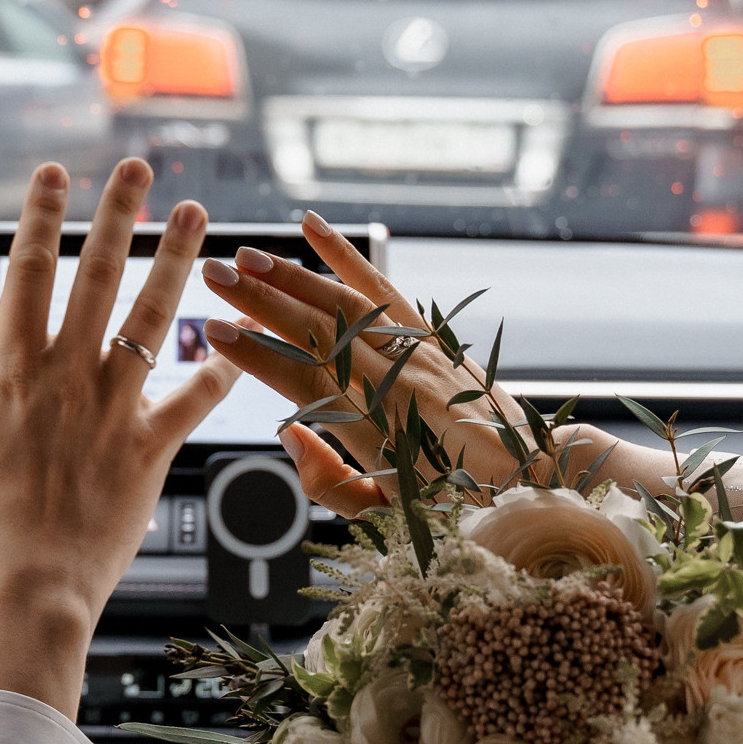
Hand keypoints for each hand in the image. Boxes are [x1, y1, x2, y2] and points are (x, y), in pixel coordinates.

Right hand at [0, 160, 234, 715]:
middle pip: (100, 277)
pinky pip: (193, 400)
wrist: (27, 592)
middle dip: (120, 216)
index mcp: (14, 374)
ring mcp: (115, 409)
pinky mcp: (149, 449)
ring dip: (177, 263)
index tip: (55, 173)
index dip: (41, 217)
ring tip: (197, 217)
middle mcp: (70, 378)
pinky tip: (240, 342)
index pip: (26, 272)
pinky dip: (218, 370)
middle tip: (141, 169)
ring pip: (155, 319)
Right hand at [198, 213, 642, 516]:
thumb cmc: (451, 505)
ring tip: (246, 257)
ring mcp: (412, 352)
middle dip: (258, 300)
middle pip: (311, 329)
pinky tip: (313, 228)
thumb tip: (291, 434)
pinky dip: (346, 255)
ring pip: (340, 302)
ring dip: (289, 275)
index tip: (216, 333)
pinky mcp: (431, 336)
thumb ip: (329, 481)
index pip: (298, 380)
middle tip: (211, 276)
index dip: (254, 354)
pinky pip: (382, 287)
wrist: (531, 479)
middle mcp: (390, 381)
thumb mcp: (383, 515)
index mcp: (371, 429)